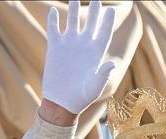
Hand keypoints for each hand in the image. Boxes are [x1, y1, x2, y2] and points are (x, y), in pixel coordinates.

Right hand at [41, 0, 117, 119]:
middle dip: (94, 11)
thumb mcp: (94, 87)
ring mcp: (69, 46)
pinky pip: (54, 29)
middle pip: (90, 23)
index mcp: (96, 53)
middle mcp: (83, 46)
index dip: (108, 21)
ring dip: (73, 10)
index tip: (111, 10)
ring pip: (72, 23)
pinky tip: (54, 11)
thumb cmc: (81, 98)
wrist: (62, 102)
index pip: (104, 32)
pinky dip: (54, 20)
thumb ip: (103, 75)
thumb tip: (111, 65)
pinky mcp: (55, 48)